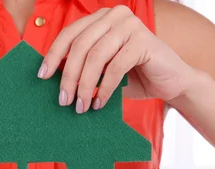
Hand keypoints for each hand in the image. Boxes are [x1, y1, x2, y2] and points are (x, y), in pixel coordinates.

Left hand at [37, 5, 195, 111]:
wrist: (172, 83)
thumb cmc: (135, 77)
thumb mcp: (103, 70)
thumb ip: (83, 67)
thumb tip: (52, 80)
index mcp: (102, 18)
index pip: (70, 34)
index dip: (54, 55)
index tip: (42, 76)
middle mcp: (115, 16)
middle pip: (80, 45)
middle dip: (68, 76)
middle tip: (63, 101)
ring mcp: (130, 25)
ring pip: (96, 57)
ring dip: (85, 85)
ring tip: (81, 106)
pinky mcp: (143, 40)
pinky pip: (115, 67)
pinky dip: (104, 88)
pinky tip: (99, 103)